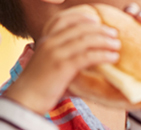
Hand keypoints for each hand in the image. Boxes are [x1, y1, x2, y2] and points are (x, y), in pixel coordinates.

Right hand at [3, 9, 119, 114]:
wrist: (23, 100)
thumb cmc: (39, 87)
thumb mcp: (49, 66)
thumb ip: (65, 60)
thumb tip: (89, 63)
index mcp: (45, 40)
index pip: (62, 20)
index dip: (80, 17)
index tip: (96, 19)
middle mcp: (49, 43)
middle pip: (79, 28)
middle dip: (99, 29)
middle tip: (113, 33)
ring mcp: (55, 53)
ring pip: (85, 40)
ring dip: (104, 41)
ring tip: (117, 45)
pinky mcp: (62, 67)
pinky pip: (87, 56)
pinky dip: (103, 55)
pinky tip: (113, 57)